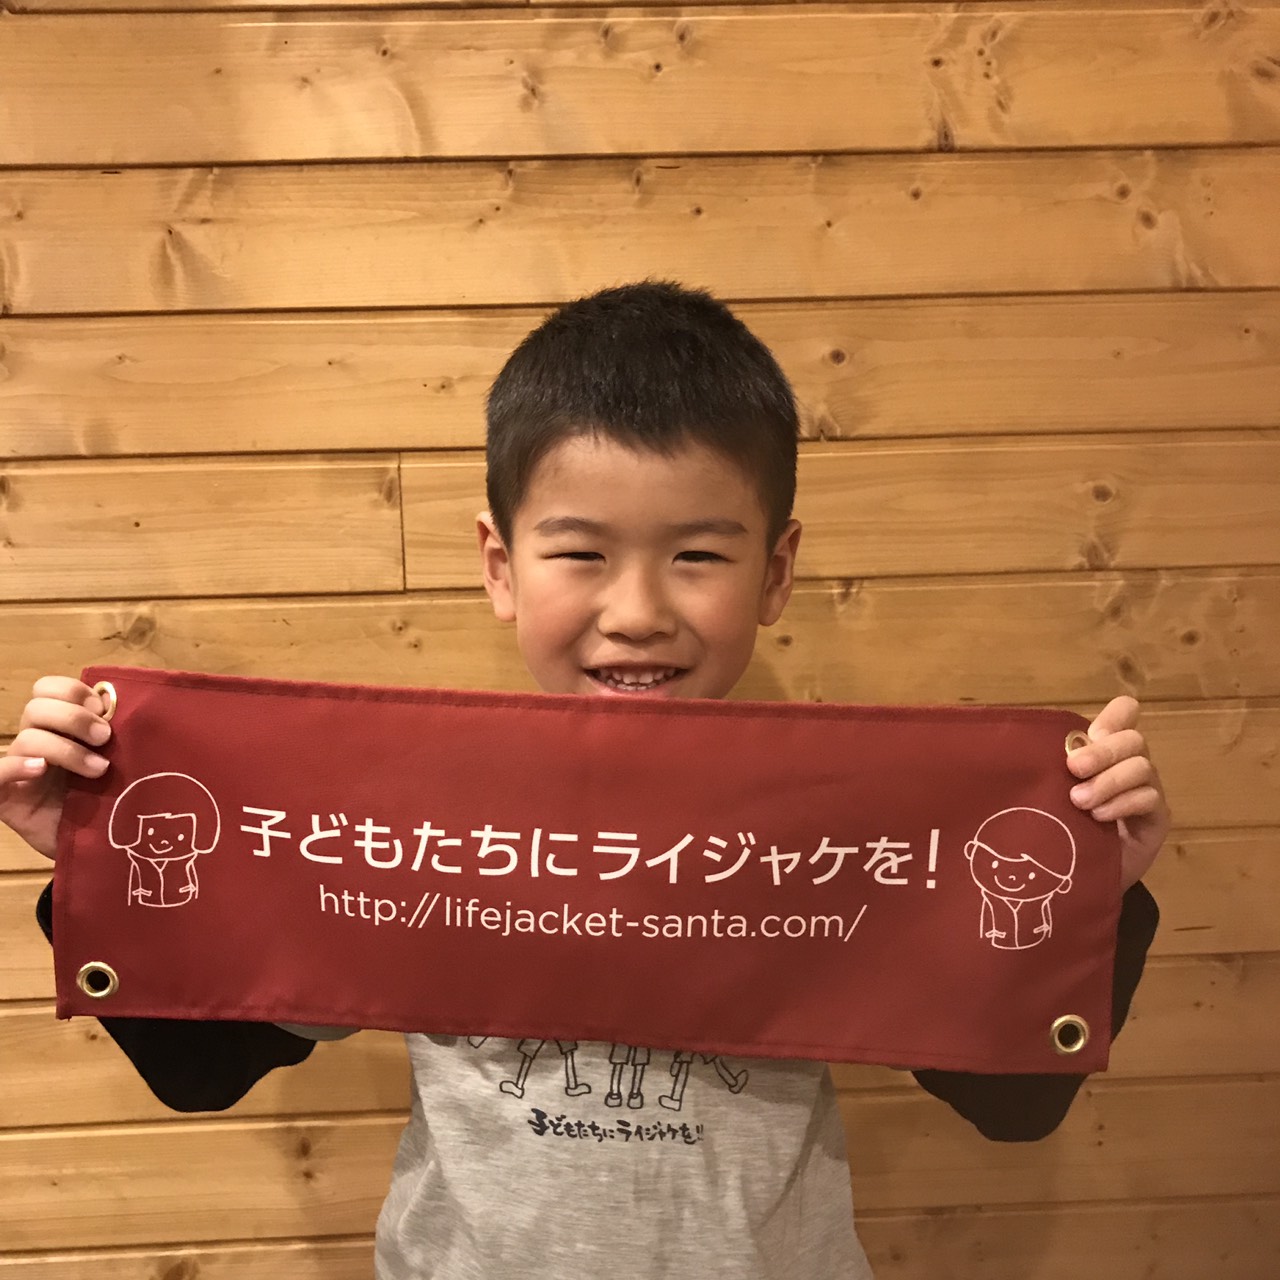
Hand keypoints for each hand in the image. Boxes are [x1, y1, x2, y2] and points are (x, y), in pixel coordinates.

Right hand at [0, 678, 111, 859]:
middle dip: (74, 717)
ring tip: (99, 769)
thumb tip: (136, 706)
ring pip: (28, 739)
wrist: (100, 847)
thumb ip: (121, 735)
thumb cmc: (112, 800)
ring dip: (66, 749)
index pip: (48, 689)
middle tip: (105, 737)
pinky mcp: (6, 798)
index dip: (72, 690)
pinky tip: (40, 770)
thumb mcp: (122, 762)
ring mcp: (20, 770)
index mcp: (61, 728)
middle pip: (37, 708)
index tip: (104, 708)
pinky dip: (15, 766)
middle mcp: (37, 743)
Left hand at [1067, 695, 1169, 890]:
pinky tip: (1099, 817)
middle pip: (1132, 739)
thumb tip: (1029, 742)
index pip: (1124, 714)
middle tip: (1074, 768)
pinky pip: (1149, 799)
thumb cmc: (1059, 825)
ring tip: (1079, 801)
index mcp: (1102, 749)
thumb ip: (1051, 766)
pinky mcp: (1156, 819)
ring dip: (1108, 781)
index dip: (1115, 715)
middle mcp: (1129, 764)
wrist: (1078, 875)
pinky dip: (1122, 804)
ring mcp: (1146, 790)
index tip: (1093, 730)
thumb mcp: (1050, 790)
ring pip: (1141, 767)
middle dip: (1101, 751)